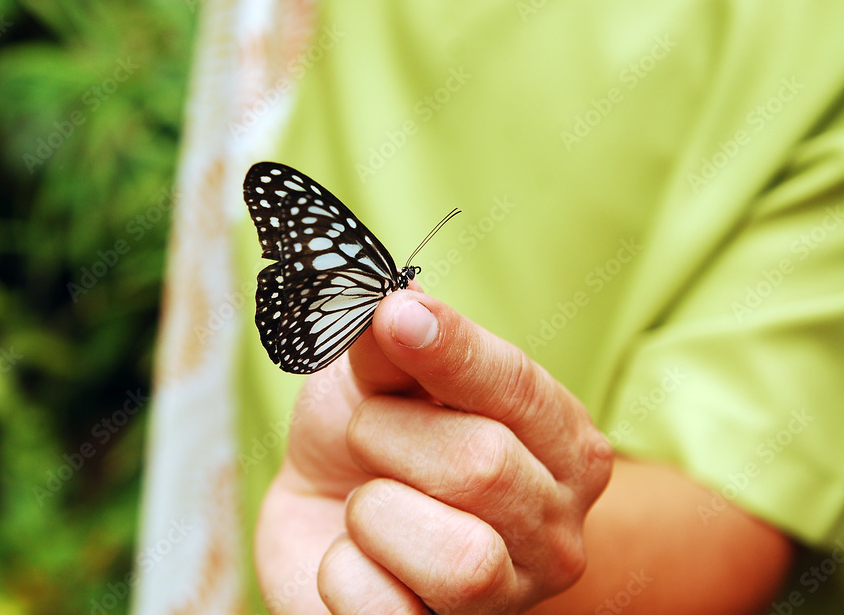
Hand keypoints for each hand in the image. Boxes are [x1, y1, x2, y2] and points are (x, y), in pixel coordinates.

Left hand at [255, 288, 612, 613]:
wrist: (324, 517)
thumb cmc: (373, 439)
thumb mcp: (378, 378)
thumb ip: (392, 345)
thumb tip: (400, 303)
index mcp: (563, 444)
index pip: (517, 388)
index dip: (451, 350)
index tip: (394, 316)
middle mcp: (558, 529)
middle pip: (482, 468)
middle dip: (388, 437)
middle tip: (364, 435)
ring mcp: (509, 598)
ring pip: (459, 559)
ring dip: (374, 513)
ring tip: (366, 504)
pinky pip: (385, 611)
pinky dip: (344, 572)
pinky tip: (355, 557)